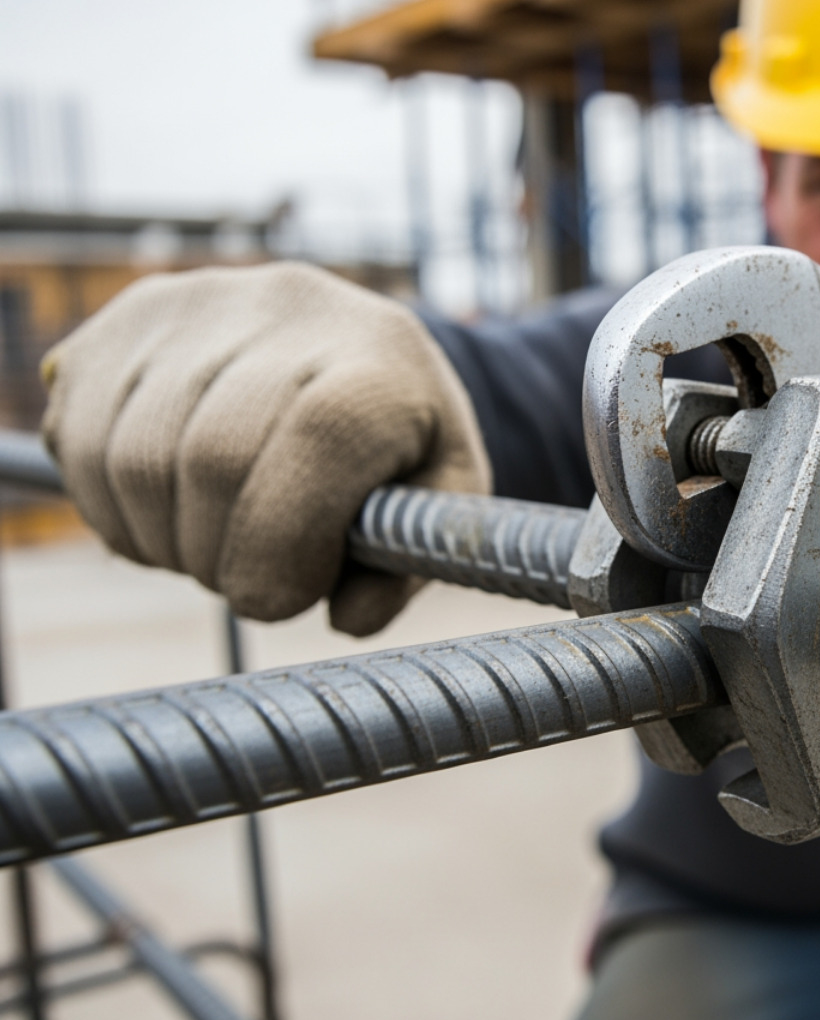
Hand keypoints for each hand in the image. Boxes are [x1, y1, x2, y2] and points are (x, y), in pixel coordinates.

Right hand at [41, 262, 490, 635]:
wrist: (359, 351)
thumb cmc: (402, 444)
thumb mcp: (440, 500)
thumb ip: (409, 561)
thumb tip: (347, 615)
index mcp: (381, 359)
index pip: (320, 435)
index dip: (285, 541)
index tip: (283, 596)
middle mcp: (289, 309)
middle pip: (213, 456)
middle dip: (219, 556)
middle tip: (246, 580)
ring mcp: (202, 303)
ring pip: (134, 455)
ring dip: (161, 537)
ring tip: (211, 546)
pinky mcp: (131, 315)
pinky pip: (79, 434)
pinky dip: (109, 504)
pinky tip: (164, 512)